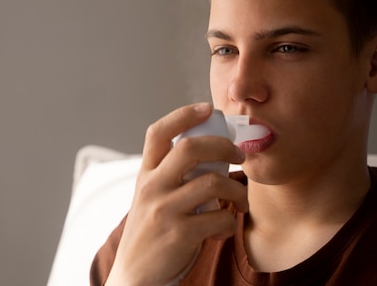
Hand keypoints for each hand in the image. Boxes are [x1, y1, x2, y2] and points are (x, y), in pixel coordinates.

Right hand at [105, 103, 247, 285]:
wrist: (136, 276)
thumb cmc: (152, 233)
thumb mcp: (152, 199)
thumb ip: (173, 177)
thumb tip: (214, 155)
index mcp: (145, 174)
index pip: (158, 132)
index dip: (183, 114)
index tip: (208, 108)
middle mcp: (151, 187)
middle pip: (190, 148)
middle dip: (223, 146)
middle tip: (239, 156)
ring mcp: (164, 210)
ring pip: (213, 182)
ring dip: (237, 190)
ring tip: (240, 200)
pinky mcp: (179, 234)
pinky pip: (219, 217)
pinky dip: (230, 221)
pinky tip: (225, 227)